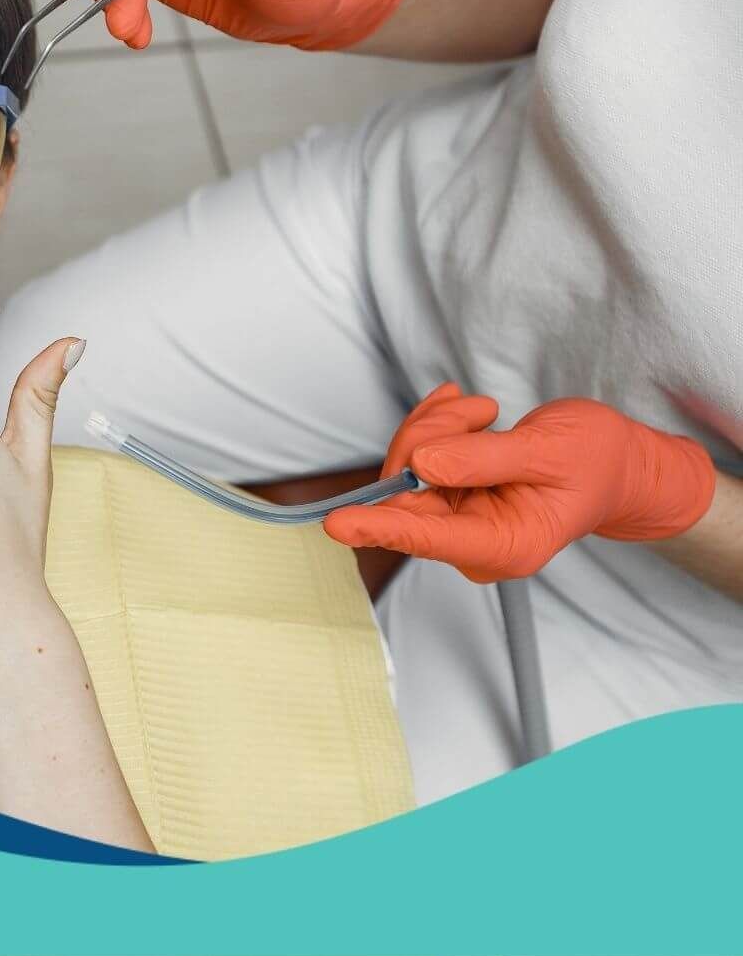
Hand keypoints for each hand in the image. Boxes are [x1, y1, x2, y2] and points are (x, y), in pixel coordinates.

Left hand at [326, 383, 717, 581]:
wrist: (617, 463)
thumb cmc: (596, 461)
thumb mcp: (549, 450)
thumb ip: (484, 459)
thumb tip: (423, 465)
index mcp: (504, 545)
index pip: (427, 537)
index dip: (378, 525)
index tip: (337, 522)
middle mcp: (472, 542)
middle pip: (408, 491)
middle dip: (429, 437)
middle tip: (477, 409)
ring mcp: (457, 521)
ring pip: (407, 468)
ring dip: (437, 427)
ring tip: (484, 411)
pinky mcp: (449, 498)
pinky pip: (416, 459)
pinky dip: (435, 427)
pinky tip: (463, 410)